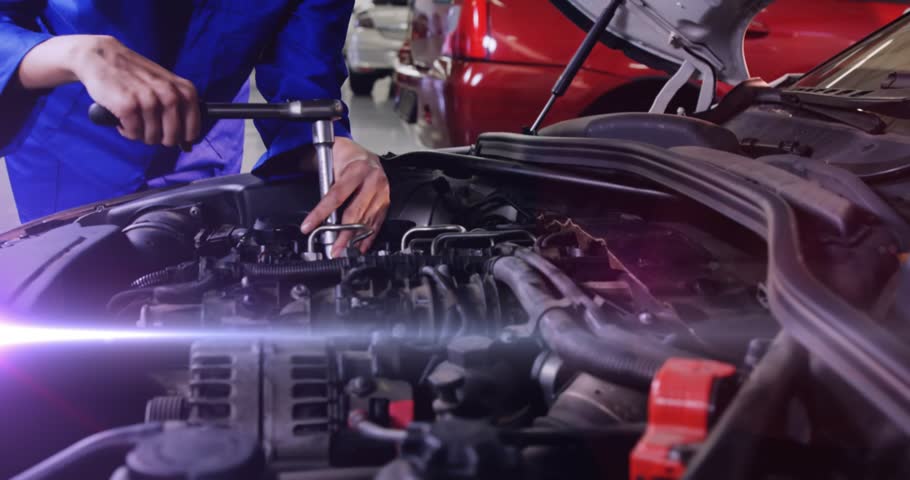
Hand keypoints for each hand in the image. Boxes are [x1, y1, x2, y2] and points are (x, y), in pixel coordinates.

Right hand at [18, 35, 200, 147]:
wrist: (102, 57)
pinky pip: (133, 134)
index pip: (193, 129)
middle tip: (148, 127)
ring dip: (141, 134)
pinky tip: (123, 117)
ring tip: (134, 118)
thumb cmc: (135, 76)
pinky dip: (127, 131)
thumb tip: (188, 145)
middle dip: (160, 139)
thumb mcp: (166, 86)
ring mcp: (149, 100)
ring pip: (152, 138)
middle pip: (172, 138)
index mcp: (184, 90)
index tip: (172, 136)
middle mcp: (170, 95)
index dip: (183, 139)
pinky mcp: (128, 106)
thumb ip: (180, 110)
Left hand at [300, 137, 389, 256]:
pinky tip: (361, 245)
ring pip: (367, 220)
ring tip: (344, 249)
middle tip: (333, 248)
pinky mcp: (386, 200)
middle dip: (342, 234)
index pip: (336, 195)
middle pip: (355, 212)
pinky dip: (369, 235)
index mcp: (358, 169)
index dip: (321, 213)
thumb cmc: (345, 155)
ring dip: (355, 238)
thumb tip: (318, 209)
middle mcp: (373, 180)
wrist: (362, 152)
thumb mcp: (330, 159)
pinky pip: (378, 221)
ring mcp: (382, 192)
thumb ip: (325, 182)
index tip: (309, 226)